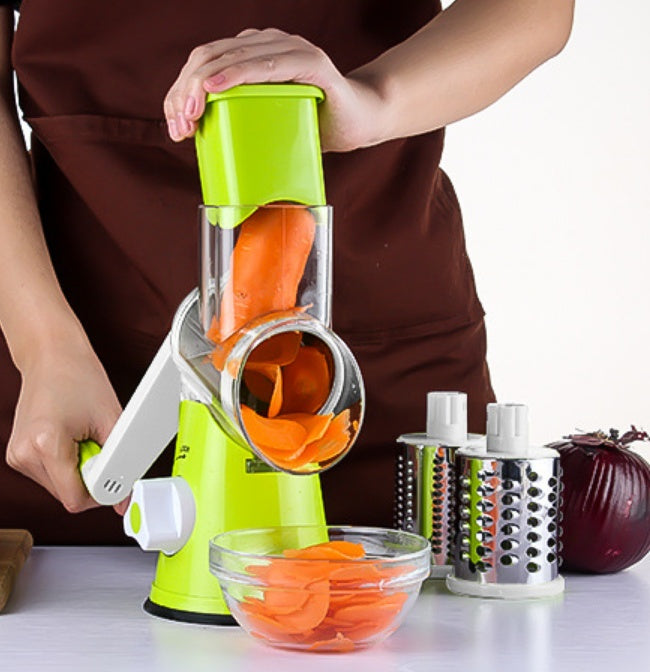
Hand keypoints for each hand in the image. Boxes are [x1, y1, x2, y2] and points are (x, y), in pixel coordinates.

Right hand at [5, 336, 123, 514]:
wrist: (52, 355)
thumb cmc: (80, 377)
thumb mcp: (111, 419)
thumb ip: (119, 462)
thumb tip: (123, 499)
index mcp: (46, 445)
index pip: (75, 499)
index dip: (101, 493)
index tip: (114, 477)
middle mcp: (25, 454)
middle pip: (67, 495)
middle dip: (90, 478)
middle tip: (97, 444)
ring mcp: (17, 456)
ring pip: (59, 487)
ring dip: (78, 471)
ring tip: (82, 436)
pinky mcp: (18, 454)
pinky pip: (50, 475)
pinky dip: (66, 464)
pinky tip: (70, 437)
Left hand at [163, 28, 385, 151]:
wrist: (361, 122)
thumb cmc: (314, 123)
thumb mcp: (268, 121)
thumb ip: (239, 117)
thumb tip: (194, 134)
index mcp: (254, 52)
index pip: (205, 61)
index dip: (180, 88)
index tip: (174, 124)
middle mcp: (269, 42)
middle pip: (211, 56)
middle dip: (185, 89)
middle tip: (179, 124)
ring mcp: (290, 49)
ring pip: (231, 56)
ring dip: (203, 84)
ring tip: (189, 111)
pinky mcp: (310, 63)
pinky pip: (268, 65)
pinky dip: (237, 74)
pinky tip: (214, 87)